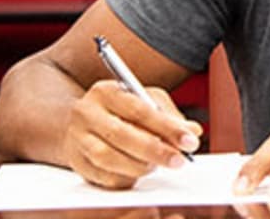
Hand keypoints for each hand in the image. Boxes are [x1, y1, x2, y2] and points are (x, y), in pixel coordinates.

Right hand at [62, 79, 202, 187]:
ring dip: (139, 166)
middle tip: (179, 160)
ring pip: (109, 158)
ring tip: (156, 166)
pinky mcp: (76, 161)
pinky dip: (125, 178)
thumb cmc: (119, 110)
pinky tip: (137, 174)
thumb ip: (169, 114)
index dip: (167, 127)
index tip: (189, 141)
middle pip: (122, 135)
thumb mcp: (144, 100)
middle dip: (156, 151)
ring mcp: (77, 138)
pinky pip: (103, 176)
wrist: (80, 123)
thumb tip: (193, 131)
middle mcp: (87, 112)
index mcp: (107, 91)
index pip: (139, 109)